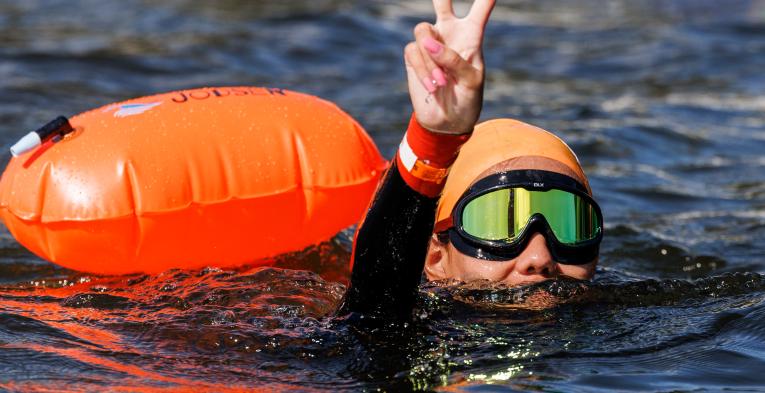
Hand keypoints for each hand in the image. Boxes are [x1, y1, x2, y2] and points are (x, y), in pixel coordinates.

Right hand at [404, 0, 494, 133]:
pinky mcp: (414, 57)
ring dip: (430, 58)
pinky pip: (413, 52)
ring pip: (422, 31)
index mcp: (472, 34)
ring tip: (442, 81)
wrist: (448, 120)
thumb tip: (428, 44)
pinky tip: (433, 86)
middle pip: (442, 2)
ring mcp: (430, 44)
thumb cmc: (467, 98)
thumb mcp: (471, 80)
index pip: (480, 8)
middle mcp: (450, 34)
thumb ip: (454, 59)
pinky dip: (422, 70)